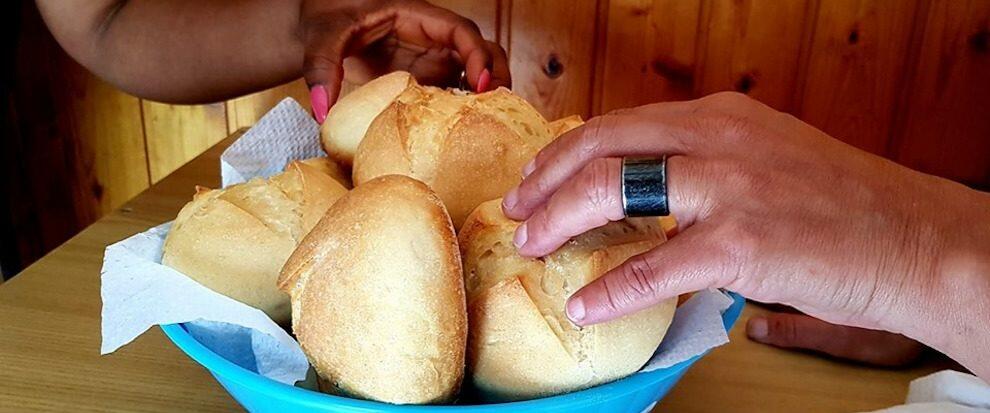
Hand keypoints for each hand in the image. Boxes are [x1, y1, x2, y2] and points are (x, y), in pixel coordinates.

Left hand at [301, 0, 509, 122]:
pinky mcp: (425, 80)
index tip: (482, 84)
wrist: (320, 27)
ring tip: (488, 127)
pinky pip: (454, 94)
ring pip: (475, 73)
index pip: (461, 31)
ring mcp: (431, 60)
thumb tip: (322, 111)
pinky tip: (463, 136)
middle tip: (499, 111)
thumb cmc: (326, 20)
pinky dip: (465, 111)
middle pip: (483, 50)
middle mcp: (432, 38)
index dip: (478, 55)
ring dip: (487, 96)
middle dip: (497, 76)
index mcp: (417, 17)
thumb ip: (322, 69)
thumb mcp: (322, 39)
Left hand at [500, 92, 989, 378]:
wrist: (914, 239)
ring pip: (615, 189)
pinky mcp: (745, 242)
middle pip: (603, 145)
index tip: (536, 178)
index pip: (621, 122)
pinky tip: (586, 305)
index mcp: (722, 115)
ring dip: (561, 221)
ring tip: (533, 247)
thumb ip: (705, 164)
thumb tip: (641, 194)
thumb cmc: (840, 206)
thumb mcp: (766, 159)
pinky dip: (612, 287)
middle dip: (546, 179)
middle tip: (516, 211)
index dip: (566, 151)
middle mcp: (719, 138)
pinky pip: (656, 265)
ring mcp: (730, 187)